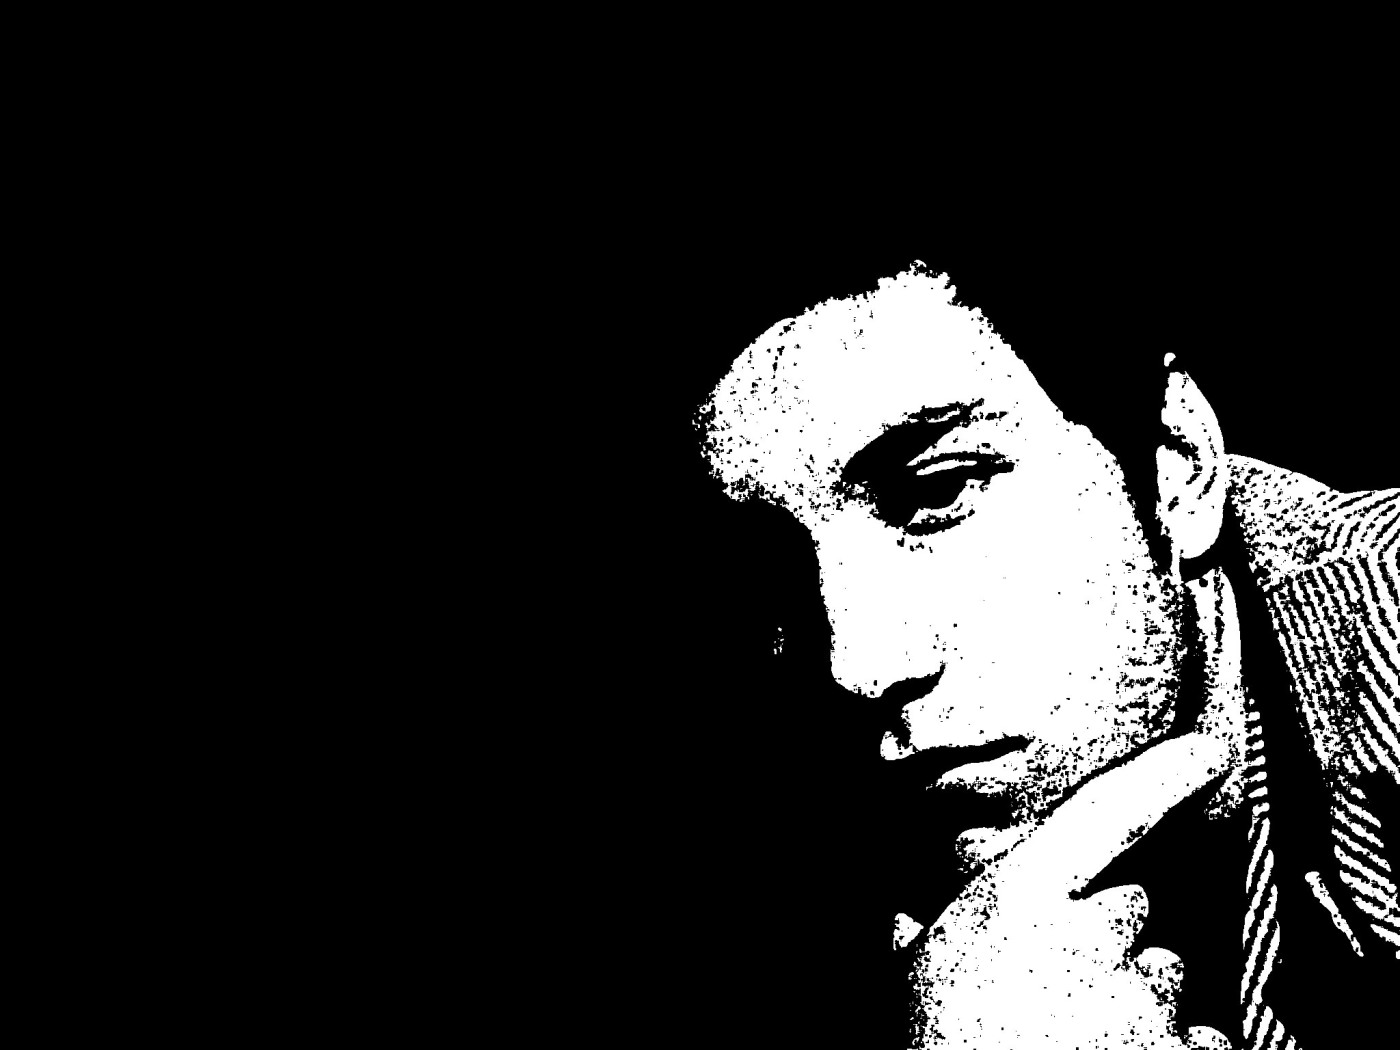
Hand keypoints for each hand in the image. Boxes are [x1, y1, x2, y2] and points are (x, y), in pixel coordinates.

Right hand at [907, 733, 1235, 1048]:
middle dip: (1107, 941)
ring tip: (1073, 1037)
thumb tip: (898, 924)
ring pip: (1162, 979)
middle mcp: (1089, 937)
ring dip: (1132, 1002)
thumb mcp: (906, 985)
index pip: (1105, 816)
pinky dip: (1172, 1047)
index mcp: (1018, 901)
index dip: (1165, 775)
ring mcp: (1139, 1001)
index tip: (1214, 751)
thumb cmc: (937, 1046)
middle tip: (1057, 988)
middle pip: (1130, 912)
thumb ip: (914, 941)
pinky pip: (1199, 1037)